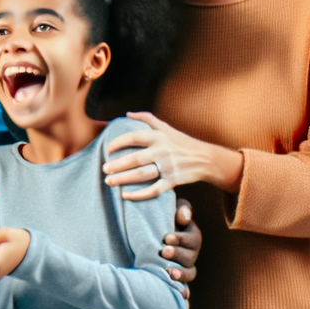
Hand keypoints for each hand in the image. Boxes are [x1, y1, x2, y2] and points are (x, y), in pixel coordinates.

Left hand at [103, 112, 242, 199]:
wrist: (206, 159)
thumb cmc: (182, 142)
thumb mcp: (166, 127)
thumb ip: (147, 118)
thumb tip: (127, 113)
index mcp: (159, 137)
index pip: (134, 137)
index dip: (119, 142)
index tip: (107, 149)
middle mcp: (162, 151)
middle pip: (135, 158)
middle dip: (117, 165)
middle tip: (103, 169)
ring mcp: (168, 167)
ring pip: (142, 175)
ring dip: (123, 179)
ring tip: (109, 181)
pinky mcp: (173, 181)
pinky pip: (154, 190)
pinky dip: (139, 194)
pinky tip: (125, 195)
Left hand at [163, 201, 200, 296]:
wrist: (144, 229)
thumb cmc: (160, 215)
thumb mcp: (170, 207)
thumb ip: (180, 208)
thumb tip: (184, 217)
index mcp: (191, 235)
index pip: (193, 239)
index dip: (181, 239)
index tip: (166, 238)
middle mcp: (190, 252)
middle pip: (190, 257)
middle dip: (178, 255)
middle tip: (164, 251)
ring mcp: (183, 265)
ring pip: (189, 273)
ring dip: (181, 273)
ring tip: (169, 272)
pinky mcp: (174, 274)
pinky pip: (183, 286)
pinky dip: (183, 291)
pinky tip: (181, 295)